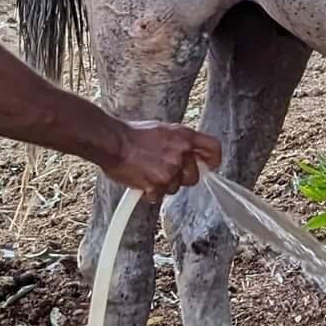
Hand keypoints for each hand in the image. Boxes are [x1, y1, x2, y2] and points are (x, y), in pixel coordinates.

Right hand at [106, 122, 221, 196]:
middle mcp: (180, 154)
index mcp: (184, 137)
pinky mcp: (156, 185)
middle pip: (194, 177)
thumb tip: (190, 153)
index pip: (213, 148)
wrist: (112, 142)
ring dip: (163, 184)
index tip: (209, 166)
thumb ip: (180, 142)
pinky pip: (158, 196)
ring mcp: (169, 171)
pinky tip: (140, 179)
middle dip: (181, 177)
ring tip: (147, 171)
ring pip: (175, 187)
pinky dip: (149, 192)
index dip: (213, 160)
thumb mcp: (163, 130)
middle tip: (165, 170)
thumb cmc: (132, 134)